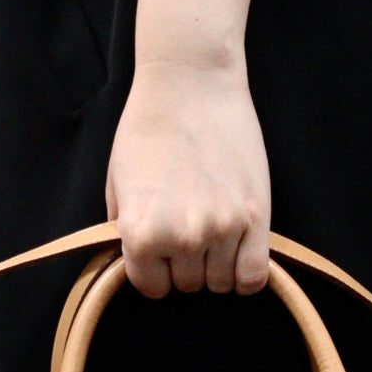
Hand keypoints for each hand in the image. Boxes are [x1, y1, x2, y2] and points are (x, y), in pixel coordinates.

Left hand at [105, 58, 270, 299]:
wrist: (190, 83)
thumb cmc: (147, 128)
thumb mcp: (116, 183)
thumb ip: (124, 232)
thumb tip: (139, 265)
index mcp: (140, 235)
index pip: (152, 288)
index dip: (156, 270)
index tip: (161, 250)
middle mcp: (181, 239)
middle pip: (188, 285)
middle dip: (186, 263)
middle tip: (188, 227)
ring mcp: (221, 230)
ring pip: (221, 283)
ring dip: (216, 264)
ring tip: (212, 229)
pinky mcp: (255, 218)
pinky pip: (254, 276)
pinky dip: (246, 274)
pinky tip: (240, 252)